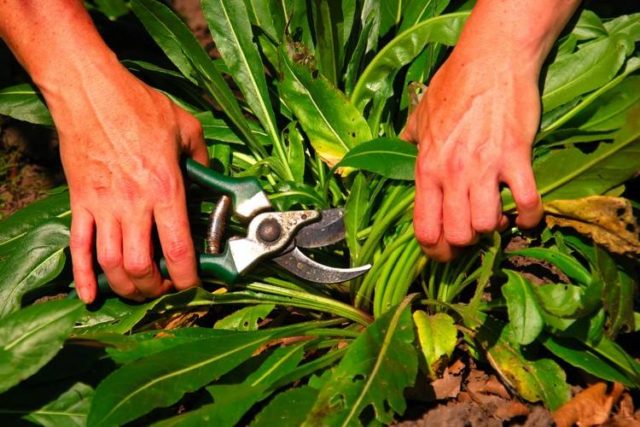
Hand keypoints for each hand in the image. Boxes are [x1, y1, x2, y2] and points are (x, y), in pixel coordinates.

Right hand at [49, 62, 208, 301]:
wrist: (90, 92)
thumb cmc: (138, 106)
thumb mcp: (186, 128)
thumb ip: (203, 158)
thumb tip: (214, 177)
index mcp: (165, 188)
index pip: (179, 248)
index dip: (188, 276)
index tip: (194, 283)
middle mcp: (134, 204)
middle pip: (141, 266)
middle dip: (156, 287)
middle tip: (166, 287)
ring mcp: (103, 206)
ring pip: (111, 264)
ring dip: (125, 287)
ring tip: (138, 290)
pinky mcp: (80, 202)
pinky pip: (77, 247)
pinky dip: (81, 275)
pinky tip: (87, 295)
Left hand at [403, 47, 542, 260]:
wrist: (491, 60)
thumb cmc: (453, 85)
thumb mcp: (420, 113)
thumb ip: (410, 136)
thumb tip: (402, 144)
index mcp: (427, 168)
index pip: (424, 229)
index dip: (434, 251)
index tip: (445, 252)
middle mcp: (452, 174)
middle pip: (456, 236)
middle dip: (464, 244)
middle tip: (472, 232)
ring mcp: (485, 168)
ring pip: (486, 226)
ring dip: (493, 229)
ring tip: (496, 216)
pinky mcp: (516, 157)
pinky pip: (528, 204)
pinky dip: (530, 218)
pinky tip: (526, 215)